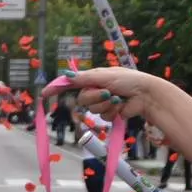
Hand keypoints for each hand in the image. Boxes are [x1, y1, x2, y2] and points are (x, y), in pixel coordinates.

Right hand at [49, 68, 170, 122]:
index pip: (72, 83)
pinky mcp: (110, 113)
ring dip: (105, 105)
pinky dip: (112, 112)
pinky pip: (102, 117)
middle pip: (82, 99)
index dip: (58, 88)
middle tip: (107, 93)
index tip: (45, 94)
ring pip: (92, 109)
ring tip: (117, 99)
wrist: (146, 95)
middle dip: (94, 98)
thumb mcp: (104, 76)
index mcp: (94, 78)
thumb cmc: (129, 80)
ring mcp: (103, 102)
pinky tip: (121, 107)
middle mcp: (97, 90)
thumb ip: (83, 78)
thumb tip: (65, 75)